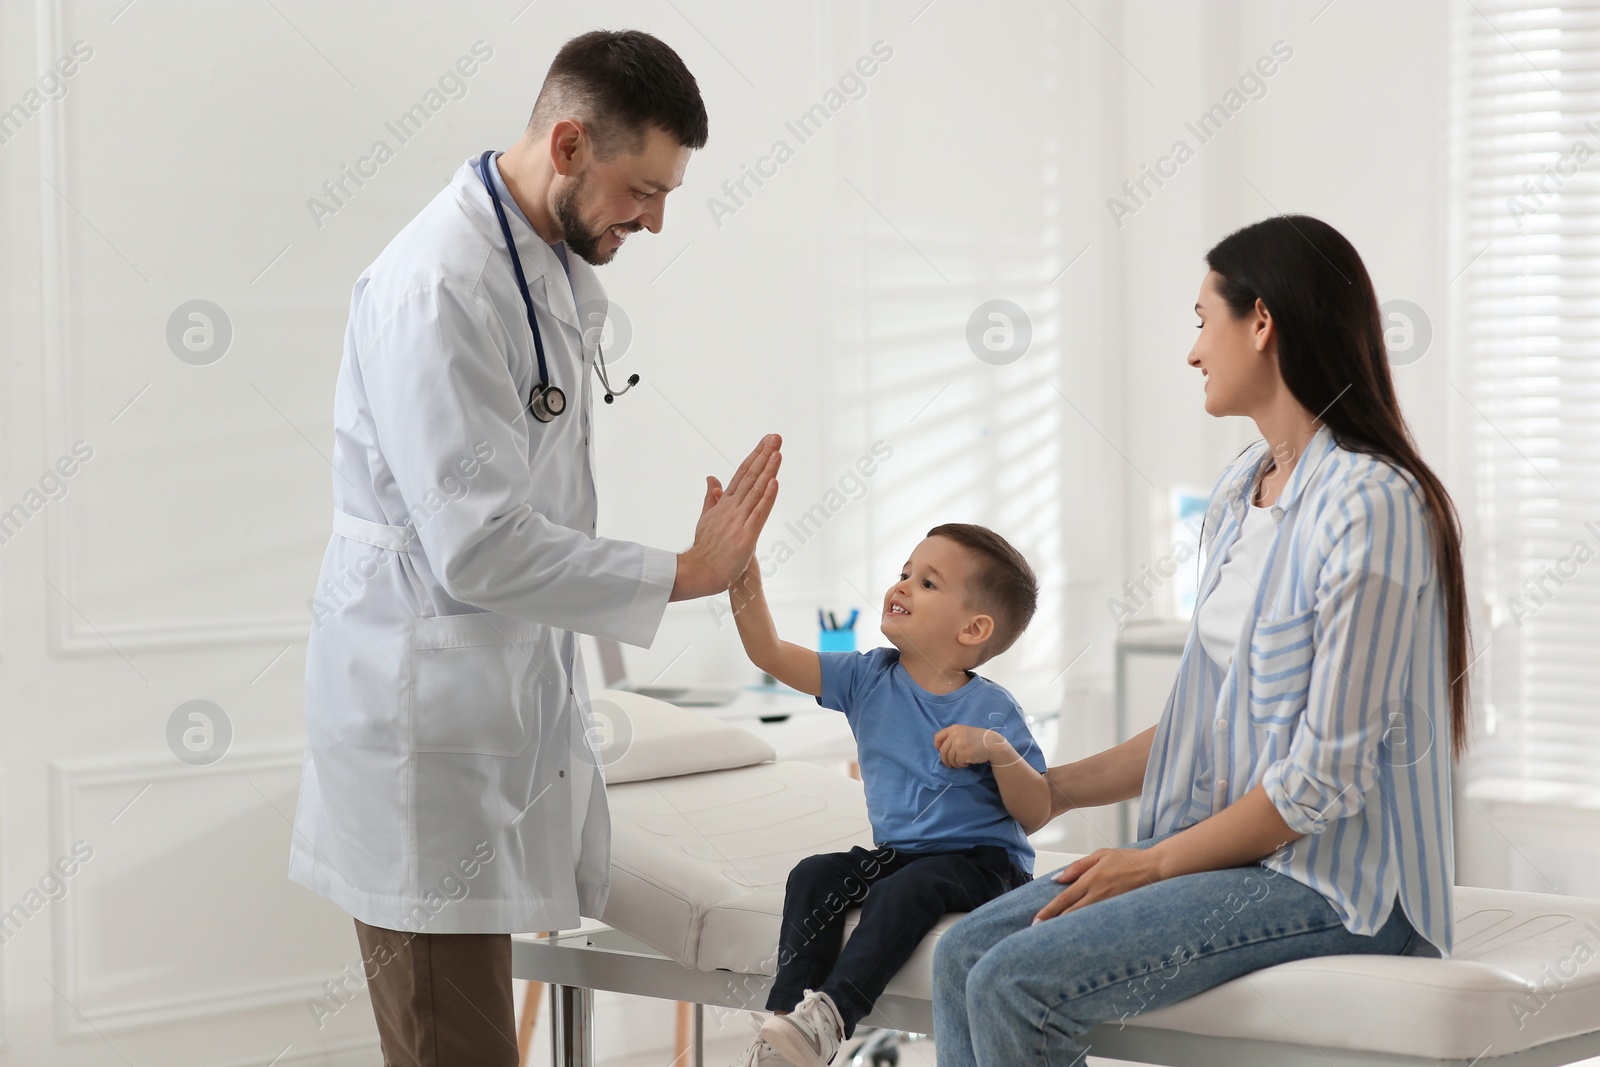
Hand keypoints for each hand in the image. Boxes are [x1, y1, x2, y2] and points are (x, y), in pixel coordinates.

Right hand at [671, 435, 781, 600]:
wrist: (699, 574)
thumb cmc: (706, 550)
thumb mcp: (706, 519)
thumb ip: (710, 498)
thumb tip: (711, 478)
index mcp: (723, 504)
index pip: (741, 475)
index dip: (755, 457)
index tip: (767, 442)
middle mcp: (731, 508)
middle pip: (750, 477)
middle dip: (764, 455)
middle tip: (776, 436)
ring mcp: (738, 521)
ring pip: (756, 491)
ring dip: (768, 470)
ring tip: (777, 451)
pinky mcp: (746, 536)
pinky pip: (759, 513)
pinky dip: (767, 497)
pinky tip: (774, 483)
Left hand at [934, 724, 1007, 767]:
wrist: (991, 743)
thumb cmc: (979, 738)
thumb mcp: (965, 731)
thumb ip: (954, 736)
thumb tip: (943, 748)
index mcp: (954, 729)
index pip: (938, 737)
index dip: (937, 745)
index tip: (940, 750)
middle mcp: (954, 736)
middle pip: (942, 751)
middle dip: (945, 759)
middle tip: (949, 764)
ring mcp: (958, 745)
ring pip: (950, 759)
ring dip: (954, 763)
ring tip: (961, 763)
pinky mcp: (963, 754)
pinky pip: (958, 763)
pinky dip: (961, 765)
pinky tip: (967, 763)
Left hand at [1031, 847, 1164, 923]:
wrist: (1156, 868)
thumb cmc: (1129, 860)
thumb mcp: (1100, 855)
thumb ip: (1078, 867)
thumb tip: (1058, 878)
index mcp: (1091, 880)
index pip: (1064, 899)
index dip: (1049, 911)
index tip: (1036, 921)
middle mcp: (1098, 895)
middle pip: (1070, 914)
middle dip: (1053, 924)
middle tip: (1038, 932)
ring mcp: (1109, 906)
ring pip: (1083, 920)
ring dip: (1067, 928)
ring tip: (1053, 936)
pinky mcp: (1118, 912)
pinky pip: (1098, 923)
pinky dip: (1086, 928)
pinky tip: (1079, 935)